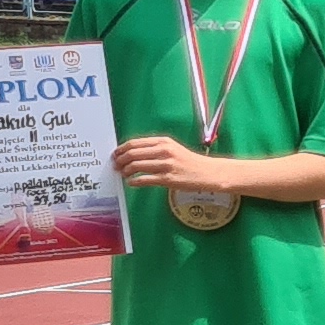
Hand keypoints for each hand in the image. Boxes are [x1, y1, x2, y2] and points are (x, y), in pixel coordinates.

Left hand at [115, 136, 234, 194]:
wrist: (208, 172)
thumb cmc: (190, 162)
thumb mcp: (173, 148)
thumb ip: (155, 148)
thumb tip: (133, 153)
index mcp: (163, 141)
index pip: (135, 143)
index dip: (121, 149)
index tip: (115, 155)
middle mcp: (164, 151)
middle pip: (133, 154)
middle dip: (120, 160)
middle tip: (116, 165)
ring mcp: (166, 165)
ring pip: (136, 166)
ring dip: (125, 171)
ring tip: (123, 174)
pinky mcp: (168, 179)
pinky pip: (145, 180)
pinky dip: (134, 182)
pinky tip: (131, 183)